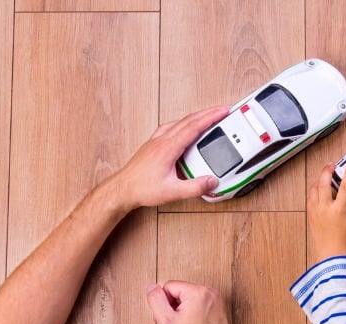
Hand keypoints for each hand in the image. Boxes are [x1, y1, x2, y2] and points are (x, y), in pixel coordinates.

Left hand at [105, 106, 228, 208]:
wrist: (123, 189)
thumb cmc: (142, 188)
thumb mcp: (173, 192)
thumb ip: (195, 187)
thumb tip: (211, 182)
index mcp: (168, 148)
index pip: (194, 127)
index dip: (210, 117)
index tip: (222, 111)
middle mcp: (162, 140)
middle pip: (188, 120)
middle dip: (207, 113)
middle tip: (222, 110)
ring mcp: (156, 141)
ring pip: (179, 122)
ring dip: (195, 117)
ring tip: (207, 116)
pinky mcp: (152, 145)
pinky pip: (170, 127)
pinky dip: (182, 123)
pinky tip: (184, 127)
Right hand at [146, 281, 229, 323]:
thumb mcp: (166, 321)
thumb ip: (156, 300)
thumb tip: (152, 287)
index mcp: (199, 292)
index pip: (169, 286)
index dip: (164, 303)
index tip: (168, 318)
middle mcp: (211, 294)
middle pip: (180, 292)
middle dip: (173, 307)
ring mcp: (217, 302)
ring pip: (188, 300)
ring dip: (181, 312)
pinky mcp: (218, 311)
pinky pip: (198, 307)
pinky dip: (192, 316)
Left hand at [307, 163, 345, 262]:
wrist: (331, 253)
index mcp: (339, 209)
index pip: (345, 186)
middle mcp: (325, 207)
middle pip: (324, 182)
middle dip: (327, 171)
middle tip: (331, 165)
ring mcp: (316, 210)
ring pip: (314, 188)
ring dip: (319, 179)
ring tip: (324, 174)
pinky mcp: (310, 214)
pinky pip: (310, 197)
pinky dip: (314, 189)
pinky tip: (318, 187)